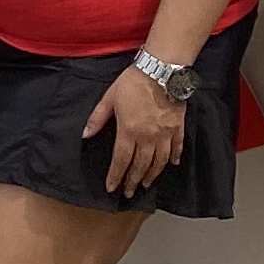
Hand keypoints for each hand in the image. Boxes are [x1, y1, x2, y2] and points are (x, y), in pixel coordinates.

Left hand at [81, 65, 188, 198]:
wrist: (161, 70)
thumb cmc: (133, 82)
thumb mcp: (109, 98)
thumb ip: (97, 118)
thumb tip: (85, 135)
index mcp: (129, 131)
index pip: (121, 160)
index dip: (116, 176)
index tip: (112, 188)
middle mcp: (148, 137)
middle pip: (140, 165)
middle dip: (133, 181)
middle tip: (129, 193)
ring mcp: (165, 134)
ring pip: (159, 162)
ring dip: (152, 175)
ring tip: (146, 184)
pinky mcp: (178, 127)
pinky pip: (177, 147)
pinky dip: (174, 158)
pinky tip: (171, 165)